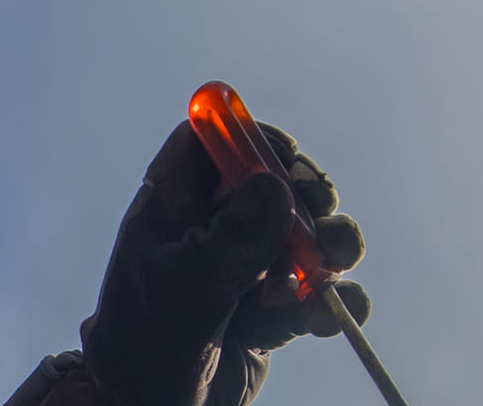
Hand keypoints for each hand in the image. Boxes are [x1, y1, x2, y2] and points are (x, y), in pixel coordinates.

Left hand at [79, 122, 370, 405]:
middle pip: (274, 179)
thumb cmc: (147, 345)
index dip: (248, 137)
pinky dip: (335, 300)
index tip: (285, 157)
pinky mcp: (274, 312)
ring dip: (331, 244)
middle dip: (308, 194)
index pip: (209, 142)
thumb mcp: (182, 288)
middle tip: (316, 223)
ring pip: (307, 232)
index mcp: (171, 209)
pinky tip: (322, 317)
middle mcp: (211, 230)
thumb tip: (273, 185)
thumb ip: (228, 240)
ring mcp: (246, 269)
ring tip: (323, 272)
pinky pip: (322, 291)